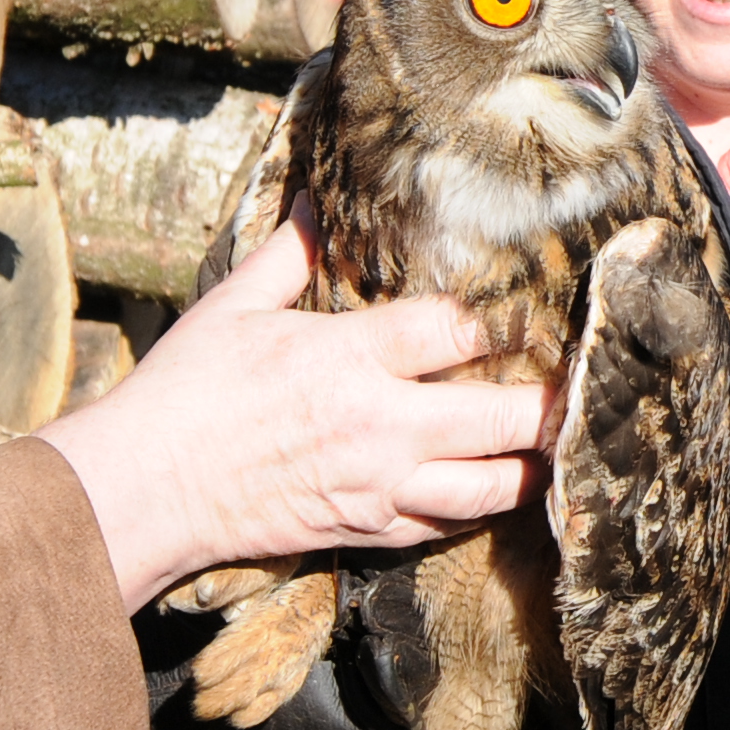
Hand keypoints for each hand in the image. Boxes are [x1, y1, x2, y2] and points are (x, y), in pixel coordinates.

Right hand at [40, 218, 550, 610]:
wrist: (148, 488)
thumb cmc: (185, 391)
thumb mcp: (233, 306)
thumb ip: (288, 255)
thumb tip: (312, 201)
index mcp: (351, 358)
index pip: (459, 333)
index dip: (508, 321)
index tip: (543, 309)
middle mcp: (381, 425)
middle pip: (499, 416)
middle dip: (548, 402)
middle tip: (580, 383)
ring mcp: (380, 485)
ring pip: (489, 486)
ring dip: (531, 465)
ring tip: (558, 444)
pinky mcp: (368, 529)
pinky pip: (446, 525)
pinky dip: (482, 508)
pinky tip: (501, 489)